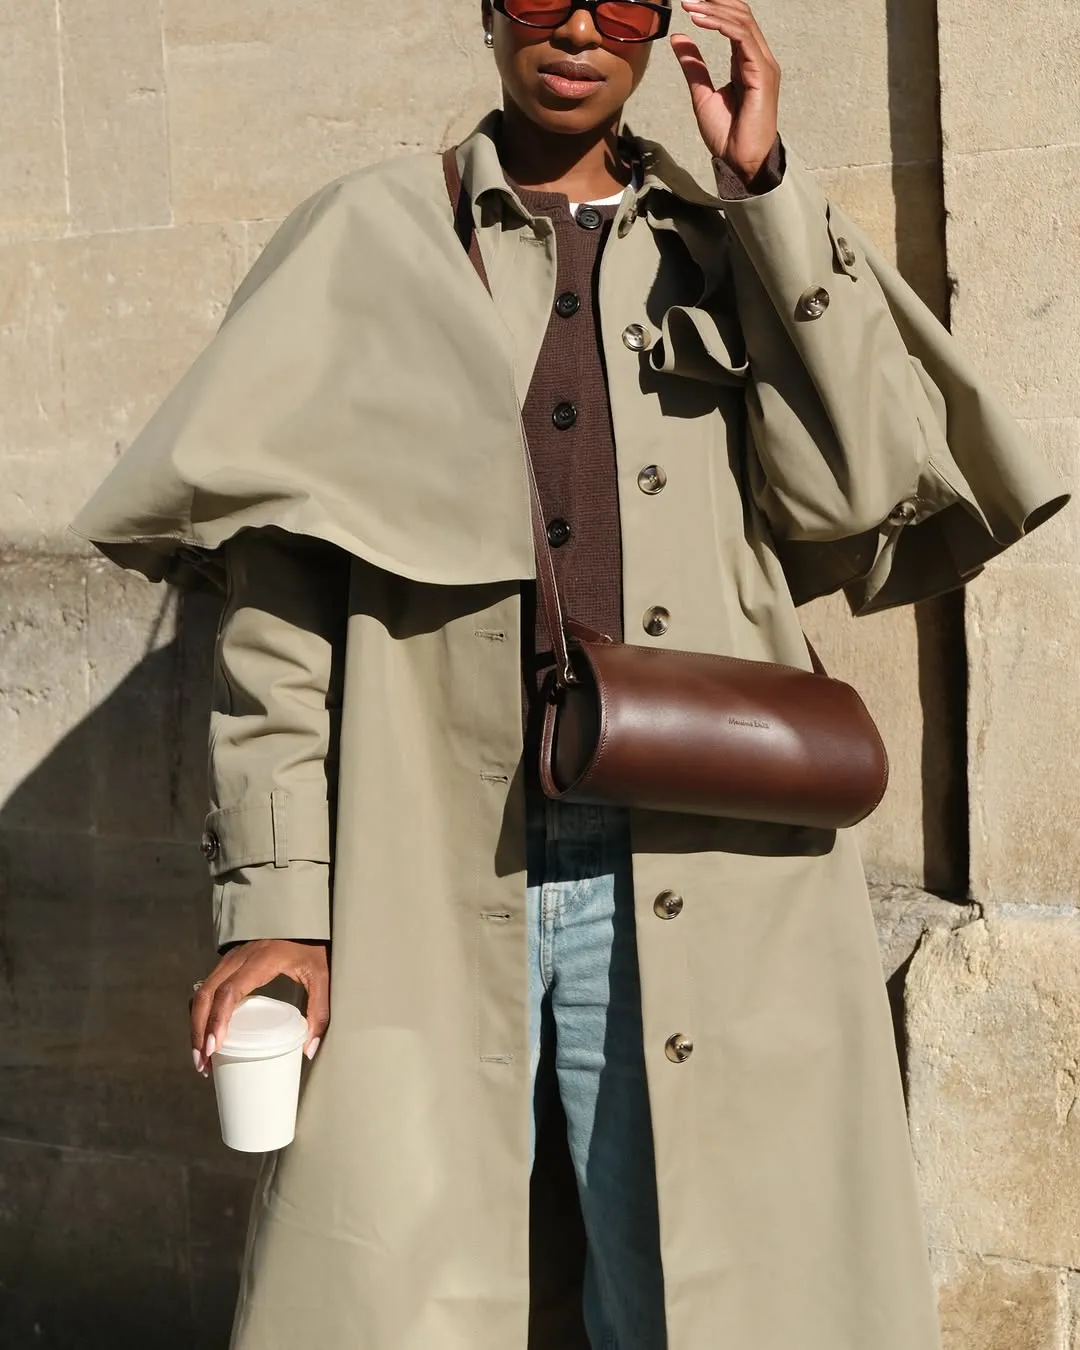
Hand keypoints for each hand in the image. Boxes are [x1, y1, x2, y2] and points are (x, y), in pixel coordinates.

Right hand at [190, 939, 329, 1073]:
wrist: (301, 915)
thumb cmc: (311, 944)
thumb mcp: (322, 975)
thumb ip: (319, 1011)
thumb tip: (310, 1051)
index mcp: (260, 961)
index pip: (228, 992)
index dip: (217, 1020)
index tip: (213, 1048)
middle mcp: (238, 959)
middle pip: (205, 996)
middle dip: (199, 1032)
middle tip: (203, 1065)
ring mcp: (229, 960)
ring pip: (200, 993)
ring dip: (196, 1025)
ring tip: (203, 1058)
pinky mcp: (228, 964)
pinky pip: (207, 989)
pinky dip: (201, 1014)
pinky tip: (207, 1035)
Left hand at [671, 1, 780, 183]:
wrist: (740, 162)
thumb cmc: (727, 135)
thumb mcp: (702, 94)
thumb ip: (694, 66)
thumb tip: (680, 38)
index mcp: (746, 62)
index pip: (735, 22)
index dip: (714, 8)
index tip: (688, 4)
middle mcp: (758, 58)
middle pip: (741, 14)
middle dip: (715, 2)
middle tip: (688, 0)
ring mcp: (763, 65)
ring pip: (742, 21)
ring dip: (715, 10)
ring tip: (691, 6)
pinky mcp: (761, 73)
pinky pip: (742, 38)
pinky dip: (722, 25)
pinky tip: (702, 21)